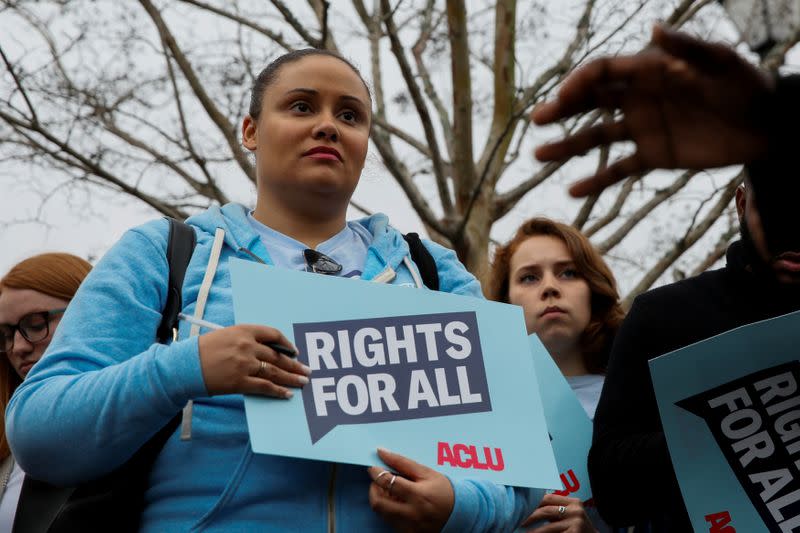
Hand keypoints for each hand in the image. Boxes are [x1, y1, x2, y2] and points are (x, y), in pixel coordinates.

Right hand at [197, 324, 309, 397]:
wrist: (184, 366)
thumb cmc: (203, 350)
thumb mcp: (226, 336)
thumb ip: (247, 340)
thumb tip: (268, 352)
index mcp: (244, 330)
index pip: (273, 334)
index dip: (286, 343)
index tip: (294, 351)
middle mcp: (247, 346)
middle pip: (277, 355)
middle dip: (294, 364)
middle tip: (307, 370)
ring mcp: (244, 364)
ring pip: (275, 371)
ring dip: (292, 377)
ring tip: (303, 381)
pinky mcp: (240, 382)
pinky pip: (265, 387)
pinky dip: (278, 391)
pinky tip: (288, 394)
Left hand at [368, 448, 453, 532]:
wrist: (461, 514)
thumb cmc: (444, 491)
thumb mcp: (427, 473)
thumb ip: (403, 463)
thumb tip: (382, 452)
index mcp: (418, 496)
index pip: (387, 483)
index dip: (376, 473)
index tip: (373, 468)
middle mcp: (412, 514)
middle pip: (378, 503)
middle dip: (374, 489)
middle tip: (378, 481)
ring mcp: (409, 527)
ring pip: (382, 513)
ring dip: (381, 499)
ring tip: (391, 491)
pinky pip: (390, 522)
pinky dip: (389, 510)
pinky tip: (399, 503)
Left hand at [522, 494, 596, 532]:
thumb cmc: (577, 528)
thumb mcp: (567, 515)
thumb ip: (554, 509)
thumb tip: (529, 506)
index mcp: (573, 502)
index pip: (548, 498)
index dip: (533, 502)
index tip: (520, 507)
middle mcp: (576, 510)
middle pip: (546, 511)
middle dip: (530, 517)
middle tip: (518, 521)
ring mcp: (576, 523)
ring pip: (548, 527)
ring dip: (533, 531)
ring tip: (523, 532)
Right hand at [532, 25, 773, 196]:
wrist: (768, 125)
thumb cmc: (746, 86)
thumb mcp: (720, 63)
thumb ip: (687, 49)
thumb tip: (654, 29)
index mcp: (648, 71)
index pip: (603, 73)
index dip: (579, 84)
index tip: (562, 100)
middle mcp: (638, 98)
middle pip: (590, 102)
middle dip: (562, 110)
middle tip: (538, 121)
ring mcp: (642, 128)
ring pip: (595, 137)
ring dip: (567, 146)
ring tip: (539, 156)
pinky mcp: (653, 156)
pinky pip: (618, 169)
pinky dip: (596, 181)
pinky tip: (572, 192)